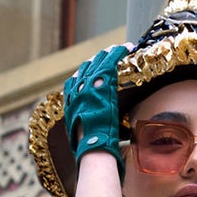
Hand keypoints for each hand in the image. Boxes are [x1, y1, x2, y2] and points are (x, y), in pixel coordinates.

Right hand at [62, 46, 129, 170]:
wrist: (92, 149)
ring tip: (119, 48)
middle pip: (86, 67)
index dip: (85, 73)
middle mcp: (76, 90)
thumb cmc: (89, 150)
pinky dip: (118, 52)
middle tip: (108, 53)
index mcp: (70, 102)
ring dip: (109, 53)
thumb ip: (85, 130)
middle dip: (98, 59)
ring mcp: (88, 85)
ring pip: (99, 62)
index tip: (92, 69)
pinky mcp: (101, 84)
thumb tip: (89, 138)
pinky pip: (110, 62)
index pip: (76, 81)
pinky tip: (126, 47)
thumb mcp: (81, 137)